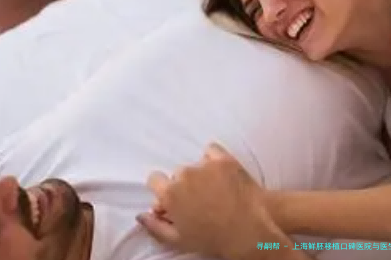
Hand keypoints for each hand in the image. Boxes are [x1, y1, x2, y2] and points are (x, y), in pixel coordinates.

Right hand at [137, 143, 285, 259]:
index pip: (154, 179)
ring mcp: (204, 165)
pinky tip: (221, 173)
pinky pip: (212, 151)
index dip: (163, 189)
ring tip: (215, 190)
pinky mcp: (224, 159)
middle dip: (185, 184)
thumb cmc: (213, 239)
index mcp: (170, 193)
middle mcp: (184, 175)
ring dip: (200, 173)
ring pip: (195, 164)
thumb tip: (141, 215)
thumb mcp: (178, 239)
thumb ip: (155, 225)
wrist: (250, 231)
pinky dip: (214, 159)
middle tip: (199, 200)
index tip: (174, 197)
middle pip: (178, 174)